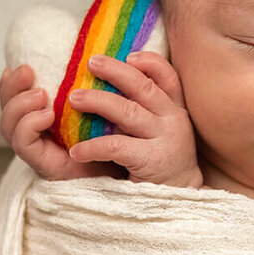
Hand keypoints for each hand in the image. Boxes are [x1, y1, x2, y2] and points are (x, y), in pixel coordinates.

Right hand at [0, 63, 121, 180]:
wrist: (132, 167)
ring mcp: (37, 149)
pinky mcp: (44, 165)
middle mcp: (35, 131)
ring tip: (40, 94)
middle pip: (6, 107)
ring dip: (19, 105)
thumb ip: (90, 79)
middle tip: (27, 71)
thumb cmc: (119, 132)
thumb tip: (90, 48)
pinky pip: (24, 144)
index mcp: (44, 112)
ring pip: (8, 126)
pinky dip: (30, 125)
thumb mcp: (104, 100)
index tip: (24, 63)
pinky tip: (47, 116)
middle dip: (11, 87)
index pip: (14, 94)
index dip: (12, 80)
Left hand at [66, 52, 202, 187]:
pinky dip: (93, 147)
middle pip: (143, 87)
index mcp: (175, 109)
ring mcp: (165, 140)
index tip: (128, 55)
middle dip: (115, 72)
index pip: (167, 77)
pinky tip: (76, 151)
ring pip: (128, 112)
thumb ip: (148, 107)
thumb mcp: (162, 129)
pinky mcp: (151, 161)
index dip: (149, 62)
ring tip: (73, 99)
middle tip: (90, 63)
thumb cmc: (162, 161)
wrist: (179, 199)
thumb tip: (117, 80)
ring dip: (98, 102)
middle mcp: (174, 120)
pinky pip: (117, 147)